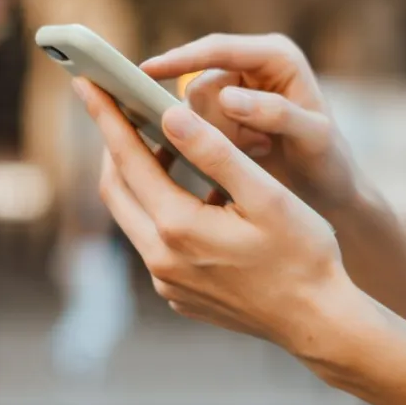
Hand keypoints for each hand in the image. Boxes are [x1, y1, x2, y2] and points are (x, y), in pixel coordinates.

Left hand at [73, 77, 365, 352]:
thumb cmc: (303, 254)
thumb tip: (170, 114)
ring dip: (141, 179)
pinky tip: (189, 194)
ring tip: (162, 145)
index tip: (87, 83)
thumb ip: (215, 152)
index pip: (128, 160)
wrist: (318, 321)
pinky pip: (154, 244)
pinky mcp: (179, 295)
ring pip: (135, 217)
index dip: (107, 117)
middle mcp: (161, 260)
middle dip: (115, 146)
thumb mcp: (265, 194)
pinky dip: (160, 210)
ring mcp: (167, 283)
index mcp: (179, 228)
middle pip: (117, 190)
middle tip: (120, 109)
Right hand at [141, 34, 358, 211]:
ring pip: (194, 109)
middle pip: (200, 84)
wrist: (329, 191)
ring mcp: (237, 89)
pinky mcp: (224, 114)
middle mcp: (253, 65)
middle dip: (214, 121)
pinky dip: (211, 145)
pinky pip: (196, 126)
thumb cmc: (329, 162)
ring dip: (217, 137)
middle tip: (256, 145)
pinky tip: (244, 155)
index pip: (218, 49)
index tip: (146, 71)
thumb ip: (276, 113)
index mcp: (277, 56)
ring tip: (259, 150)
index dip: (181, 59)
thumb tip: (227, 96)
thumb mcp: (313, 138)